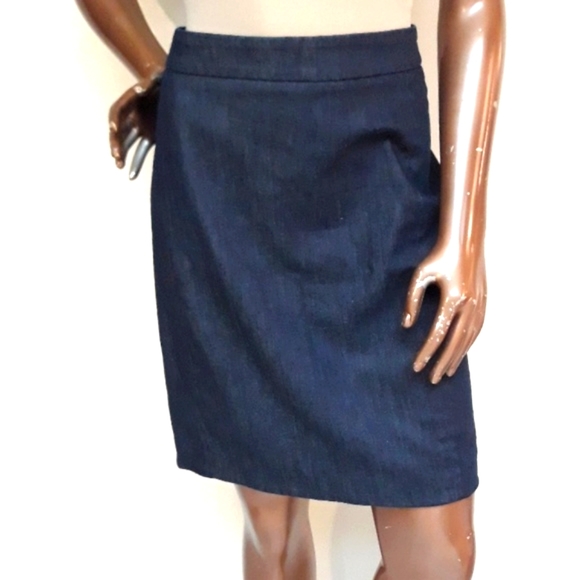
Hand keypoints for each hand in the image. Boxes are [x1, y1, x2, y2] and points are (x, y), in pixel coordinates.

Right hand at [108, 71, 161, 179]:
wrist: (173, 86)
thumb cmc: (163, 80)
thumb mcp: (158, 77)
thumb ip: (151, 81)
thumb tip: (142, 88)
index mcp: (130, 101)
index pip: (117, 111)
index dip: (115, 120)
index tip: (113, 129)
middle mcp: (132, 116)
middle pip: (119, 131)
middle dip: (116, 142)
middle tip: (116, 155)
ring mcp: (140, 127)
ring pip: (127, 143)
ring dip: (122, 155)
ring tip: (119, 166)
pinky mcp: (150, 137)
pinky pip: (141, 151)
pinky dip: (136, 163)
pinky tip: (131, 175)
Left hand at [402, 245, 486, 383]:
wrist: (466, 241)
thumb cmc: (438, 257)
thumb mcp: (420, 275)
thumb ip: (412, 300)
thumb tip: (407, 325)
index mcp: (453, 298)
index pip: (438, 334)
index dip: (426, 352)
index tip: (416, 367)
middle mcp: (469, 305)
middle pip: (455, 342)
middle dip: (442, 362)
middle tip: (431, 379)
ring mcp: (480, 304)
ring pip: (469, 338)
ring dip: (457, 357)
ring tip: (445, 372)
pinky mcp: (484, 302)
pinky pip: (477, 330)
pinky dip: (468, 345)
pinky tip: (460, 353)